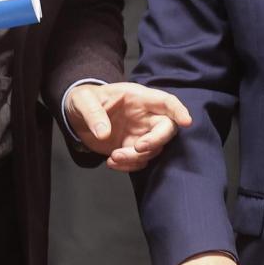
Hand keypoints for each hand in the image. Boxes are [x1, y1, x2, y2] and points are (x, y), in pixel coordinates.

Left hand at [64, 82, 191, 170]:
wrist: (77, 116)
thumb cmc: (84, 100)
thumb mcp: (82, 101)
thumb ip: (93, 114)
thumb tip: (104, 133)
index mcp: (138, 98)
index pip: (165, 101)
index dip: (178, 110)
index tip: (186, 122)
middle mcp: (145, 116)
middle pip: (166, 129)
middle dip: (156, 141)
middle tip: (138, 148)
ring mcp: (140, 133)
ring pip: (153, 149)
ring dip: (136, 157)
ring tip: (113, 157)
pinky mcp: (132, 148)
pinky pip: (140, 161)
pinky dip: (129, 166)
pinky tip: (111, 162)